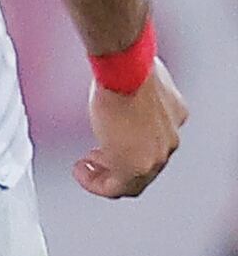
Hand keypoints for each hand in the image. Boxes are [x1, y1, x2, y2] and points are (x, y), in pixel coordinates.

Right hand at [83, 55, 185, 198]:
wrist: (126, 72)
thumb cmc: (128, 68)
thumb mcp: (133, 79)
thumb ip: (131, 89)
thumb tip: (116, 78)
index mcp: (174, 116)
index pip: (155, 140)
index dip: (129, 143)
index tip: (107, 142)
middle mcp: (170, 139)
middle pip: (145, 164)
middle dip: (116, 163)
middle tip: (93, 160)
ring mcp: (157, 155)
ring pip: (133, 179)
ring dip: (105, 175)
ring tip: (85, 168)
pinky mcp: (137, 166)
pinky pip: (118, 187)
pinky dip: (97, 183)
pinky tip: (81, 172)